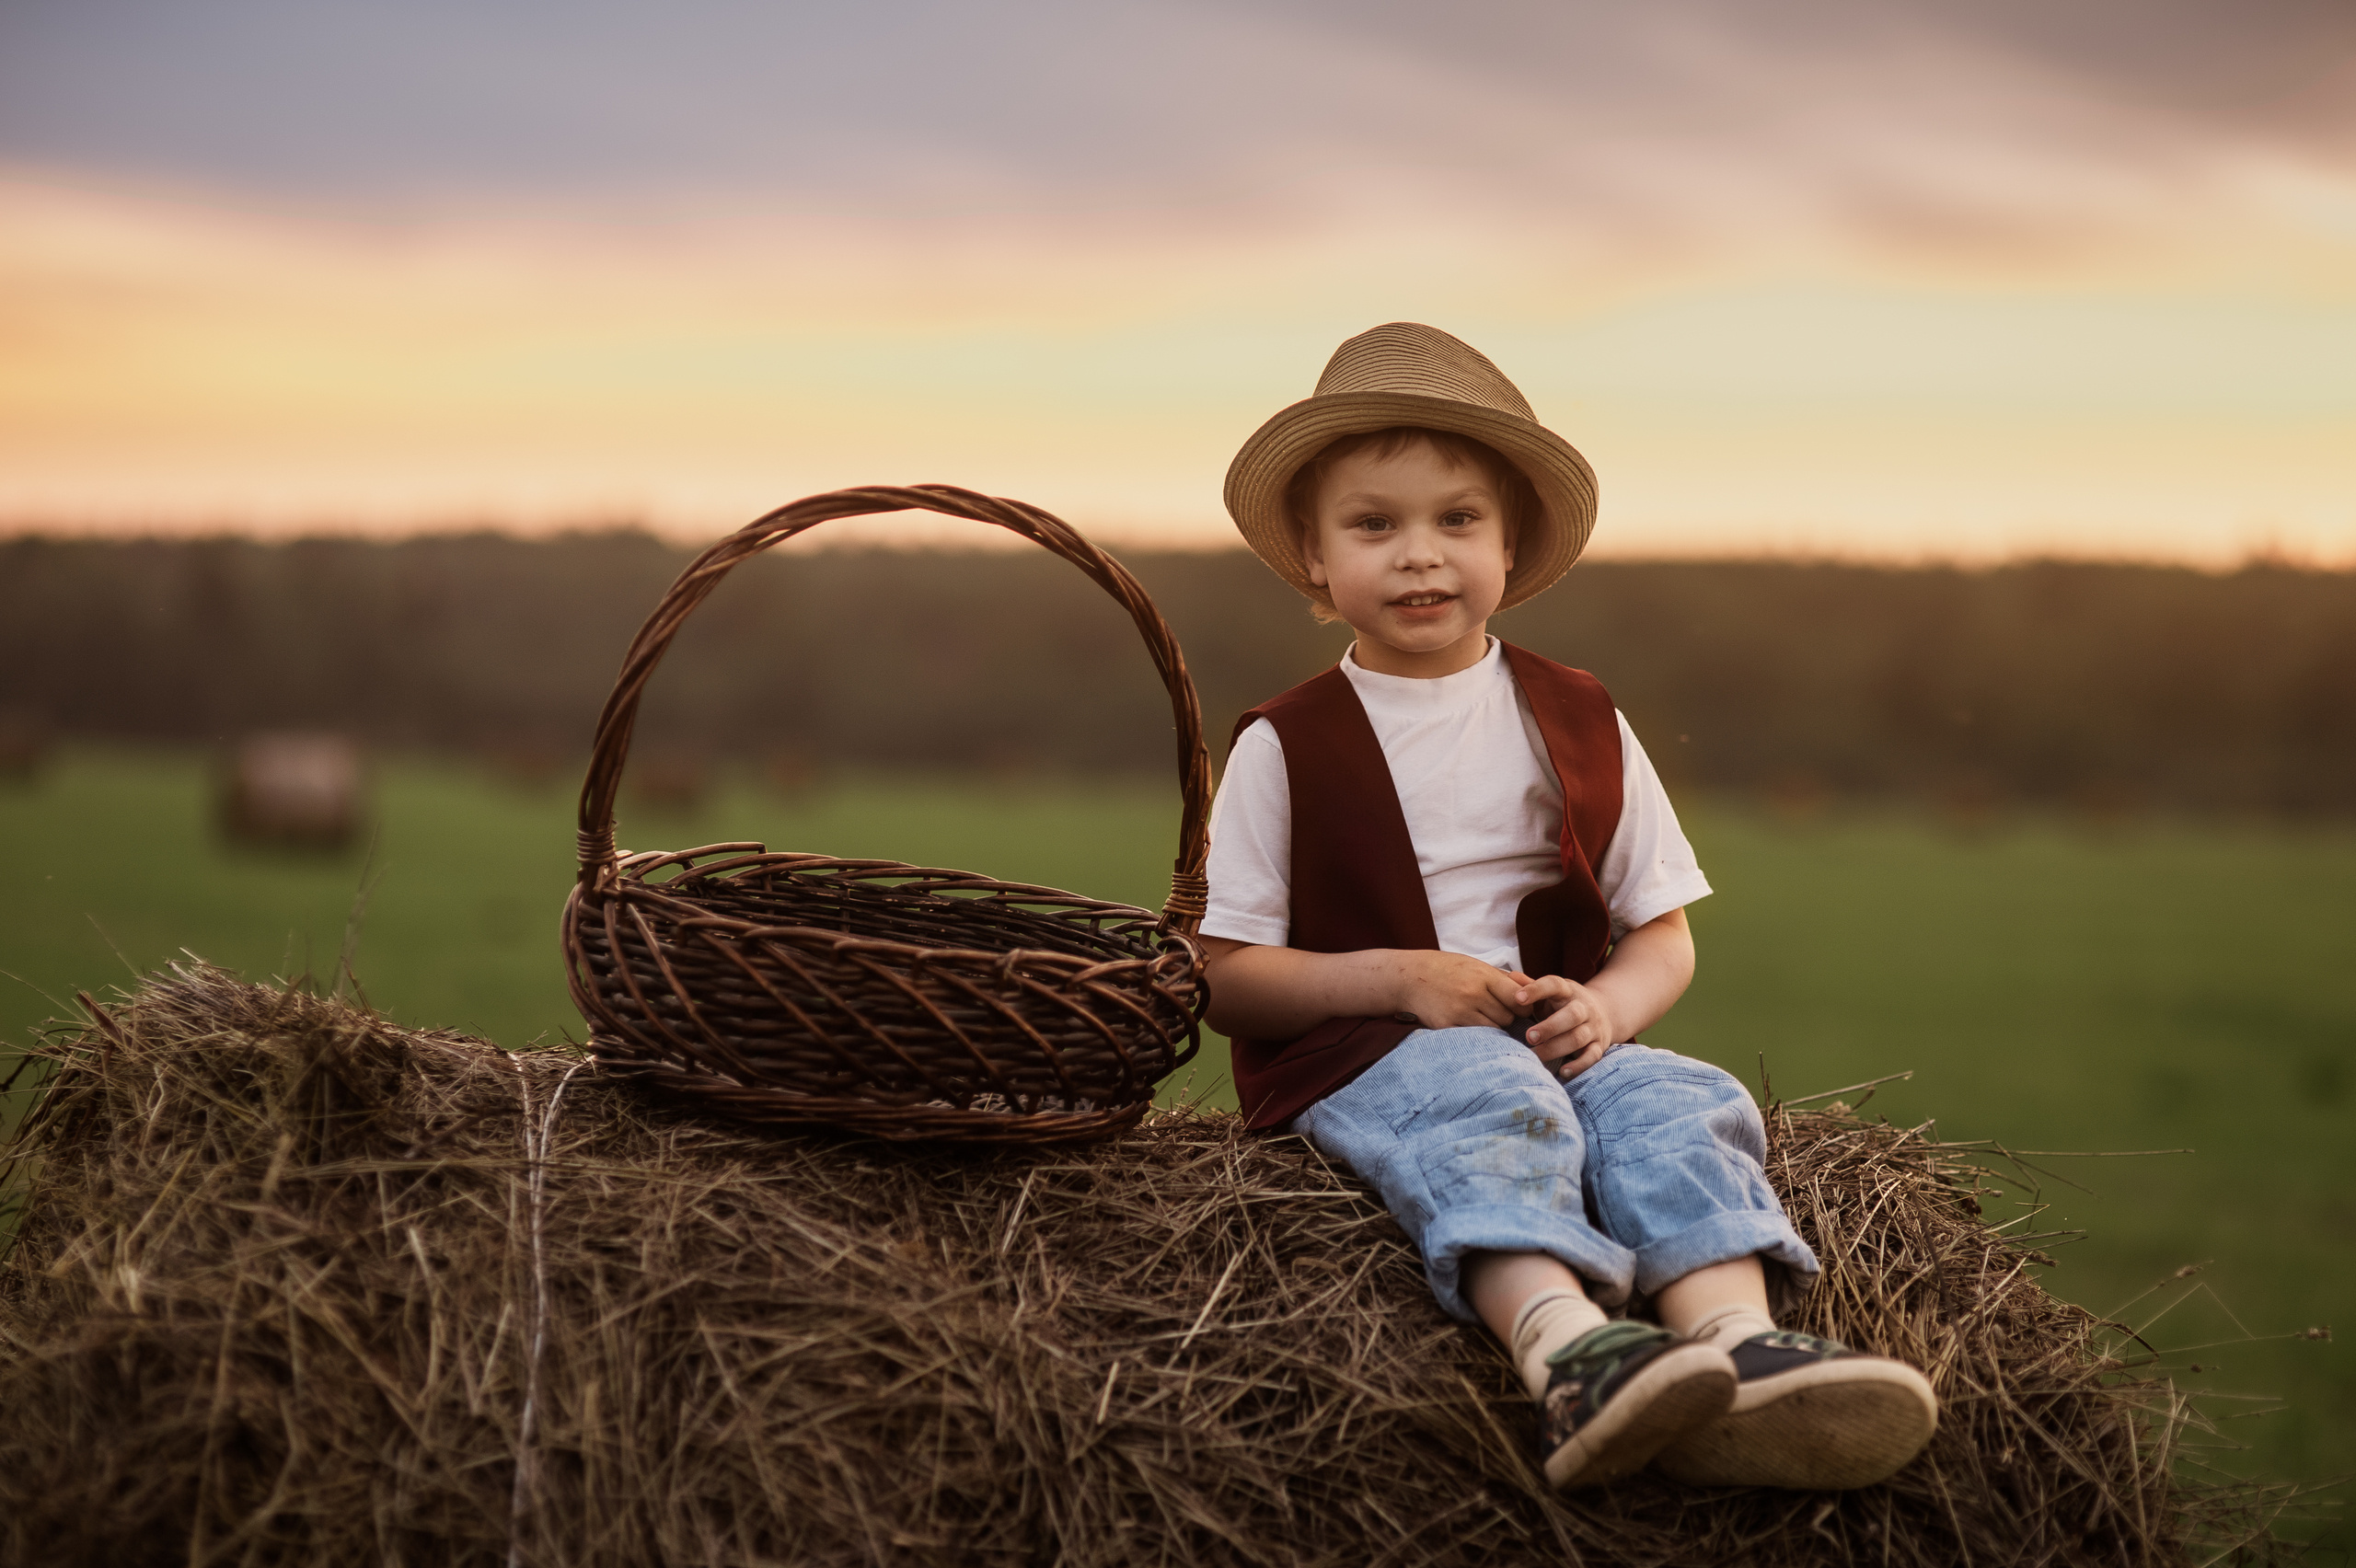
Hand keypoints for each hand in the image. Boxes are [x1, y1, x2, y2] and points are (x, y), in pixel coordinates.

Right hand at [1386, 951, 1527, 1030]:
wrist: (1409, 977)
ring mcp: (1459, 1012)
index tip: (1519, 1008)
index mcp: (1483, 976)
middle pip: (1507, 1018)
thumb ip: (1501, 979)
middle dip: (1507, 1018)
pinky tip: (1471, 1029)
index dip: (1524, 1006)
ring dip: (1493, 1029)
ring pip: (1494, 1031)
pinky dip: (1476, 1037)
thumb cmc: (1446, 969)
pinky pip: (1473, 1039)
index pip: (1519, 998)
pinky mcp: (1447, 1027)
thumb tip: (1531, 992)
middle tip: (1497, 1014)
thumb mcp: (1475, 965)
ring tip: (1483, 1020)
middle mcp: (1473, 994)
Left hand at [1512, 974, 1617, 1079]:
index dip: (1536, 990)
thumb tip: (1510, 976)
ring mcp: (1593, 1027)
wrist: (1605, 1012)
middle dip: (1550, 1027)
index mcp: (1568, 990)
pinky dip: (1578, 1066)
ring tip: (1536, 1055)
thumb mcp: (1551, 992)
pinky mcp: (1599, 1046)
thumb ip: (1531, 986)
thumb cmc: (1565, 1003)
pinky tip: (1562, 1072)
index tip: (1517, 998)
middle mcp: (1584, 1007)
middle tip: (1529, 1036)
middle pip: (1572, 1015)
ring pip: (1578, 1037)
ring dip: (1557, 1048)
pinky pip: (1592, 1057)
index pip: (1554, 985)